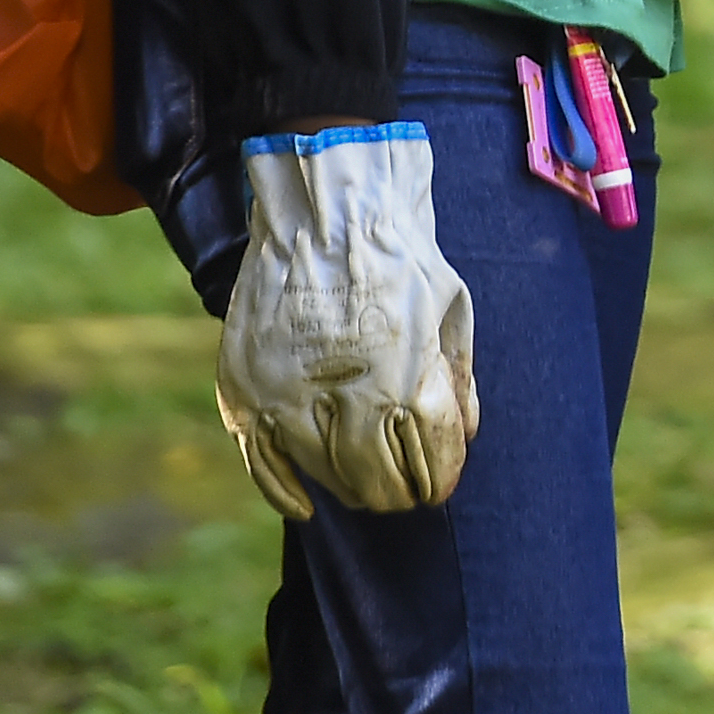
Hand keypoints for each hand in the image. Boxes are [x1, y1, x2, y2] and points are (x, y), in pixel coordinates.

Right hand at [214, 125, 476, 518]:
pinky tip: (307, 505)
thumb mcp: (452, 309)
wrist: (327, 208)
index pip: (432, 461)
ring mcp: (290, 395)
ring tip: (366, 483)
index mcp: (409, 376)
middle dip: (399, 493)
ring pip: (327, 476)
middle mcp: (348, 395)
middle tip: (404, 492)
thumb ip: (458, 379)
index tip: (440, 484)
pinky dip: (285, 493)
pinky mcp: (248, 390)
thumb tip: (465, 435)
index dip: (441, 479)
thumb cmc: (400, 256)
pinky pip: (262, 465)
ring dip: (352, 488)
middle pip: (378, 481)